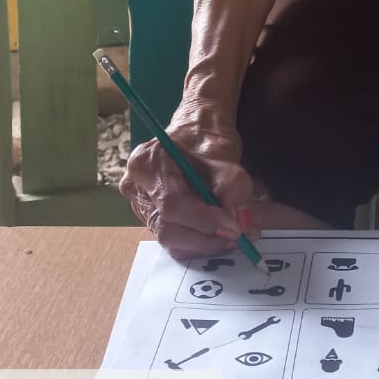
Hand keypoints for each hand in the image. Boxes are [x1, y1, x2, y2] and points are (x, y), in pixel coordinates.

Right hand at [120, 113, 256, 260]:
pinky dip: (201, 242)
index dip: (206, 221)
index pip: (173, 205)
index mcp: (146, 164)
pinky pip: (176, 240)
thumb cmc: (205, 140)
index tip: (235, 228)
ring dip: (206, 244)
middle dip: (207, 238)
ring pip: (172, 240)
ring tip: (234, 235)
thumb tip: (242, 225)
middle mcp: (136, 189)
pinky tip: (220, 234)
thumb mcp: (225, 157)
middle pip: (168, 230)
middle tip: (240, 236)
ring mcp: (141, 207)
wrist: (195, 134)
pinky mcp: (153, 220)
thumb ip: (235, 189)